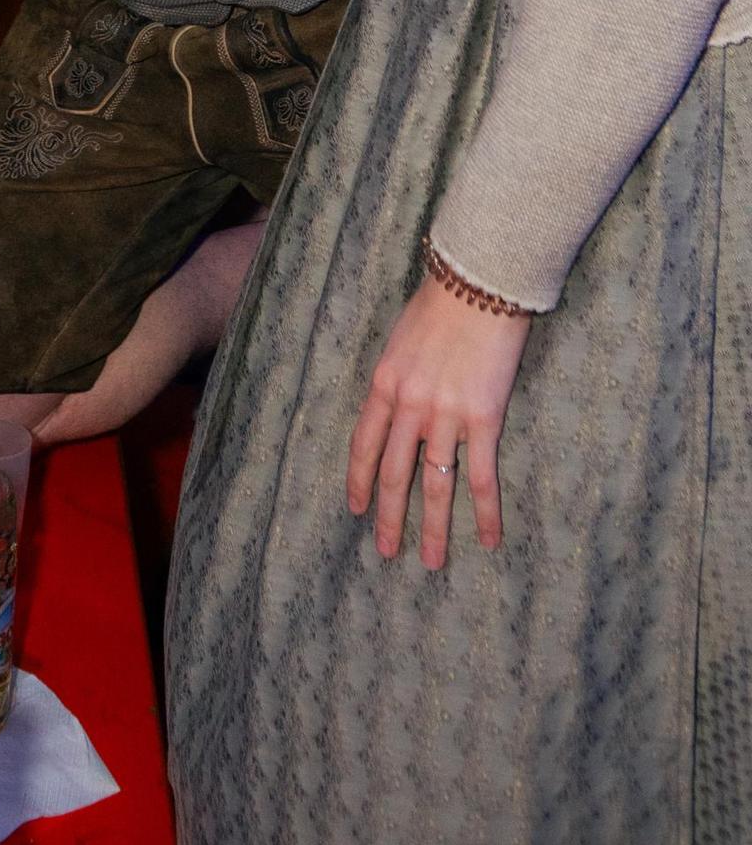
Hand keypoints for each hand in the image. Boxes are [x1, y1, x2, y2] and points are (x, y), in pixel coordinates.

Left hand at [347, 275, 531, 568]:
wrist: (478, 282)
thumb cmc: (440, 303)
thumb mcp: (401, 339)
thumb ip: (398, 377)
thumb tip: (398, 407)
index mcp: (384, 384)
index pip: (363, 445)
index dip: (358, 481)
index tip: (356, 510)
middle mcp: (408, 405)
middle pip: (393, 473)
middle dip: (389, 517)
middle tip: (386, 552)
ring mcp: (445, 414)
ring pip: (434, 484)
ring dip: (432, 527)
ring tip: (430, 561)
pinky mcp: (483, 417)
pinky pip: (481, 475)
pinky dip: (485, 512)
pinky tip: (488, 539)